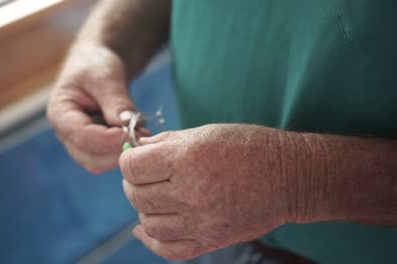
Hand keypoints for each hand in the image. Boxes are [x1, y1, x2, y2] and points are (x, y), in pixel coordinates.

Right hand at [48, 43, 139, 173]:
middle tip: (143, 136)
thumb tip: (128, 125)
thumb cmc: (95, 65)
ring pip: (101, 163)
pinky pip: (110, 157)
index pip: (81, 136)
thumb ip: (115, 100)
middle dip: (117, 152)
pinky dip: (126, 150)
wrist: (97, 65)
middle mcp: (67, 134)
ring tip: (143, 133)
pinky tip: (139, 134)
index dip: (107, 140)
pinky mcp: (96, 147)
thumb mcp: (106, 76)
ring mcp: (81, 143)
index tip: (131, 134)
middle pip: (89, 159)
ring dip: (123, 153)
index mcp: (60, 114)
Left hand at [119, 124, 297, 260]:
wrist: (289, 177)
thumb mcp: (205, 132)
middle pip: (136, 195)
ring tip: (154, 196)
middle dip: (133, 183)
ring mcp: (200, 221)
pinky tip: (145, 228)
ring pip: (148, 223)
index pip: (132, 166)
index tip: (134, 157)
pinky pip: (168, 250)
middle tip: (143, 176)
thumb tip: (137, 148)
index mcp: (187, 158)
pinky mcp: (210, 240)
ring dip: (144, 208)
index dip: (128, 159)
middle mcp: (190, 192)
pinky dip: (151, 240)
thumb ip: (166, 142)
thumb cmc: (249, 147)